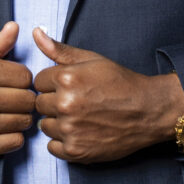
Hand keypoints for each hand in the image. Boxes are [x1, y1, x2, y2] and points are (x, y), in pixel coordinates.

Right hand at [0, 21, 34, 156]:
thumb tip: (15, 26)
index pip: (26, 77)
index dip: (22, 79)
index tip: (11, 81)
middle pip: (27, 100)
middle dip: (24, 98)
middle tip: (12, 98)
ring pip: (25, 121)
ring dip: (21, 117)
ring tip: (8, 111)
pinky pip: (16, 141)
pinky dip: (14, 136)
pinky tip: (2, 127)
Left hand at [32, 28, 183, 163]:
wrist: (148, 111)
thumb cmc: (121, 83)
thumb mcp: (92, 59)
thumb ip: (60, 50)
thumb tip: (35, 33)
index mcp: (66, 78)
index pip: (38, 81)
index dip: (54, 83)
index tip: (71, 87)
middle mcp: (65, 104)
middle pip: (39, 104)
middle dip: (54, 102)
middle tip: (77, 102)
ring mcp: (70, 129)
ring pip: (45, 126)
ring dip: (57, 123)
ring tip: (81, 118)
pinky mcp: (75, 151)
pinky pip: (52, 147)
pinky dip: (63, 142)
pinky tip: (81, 133)